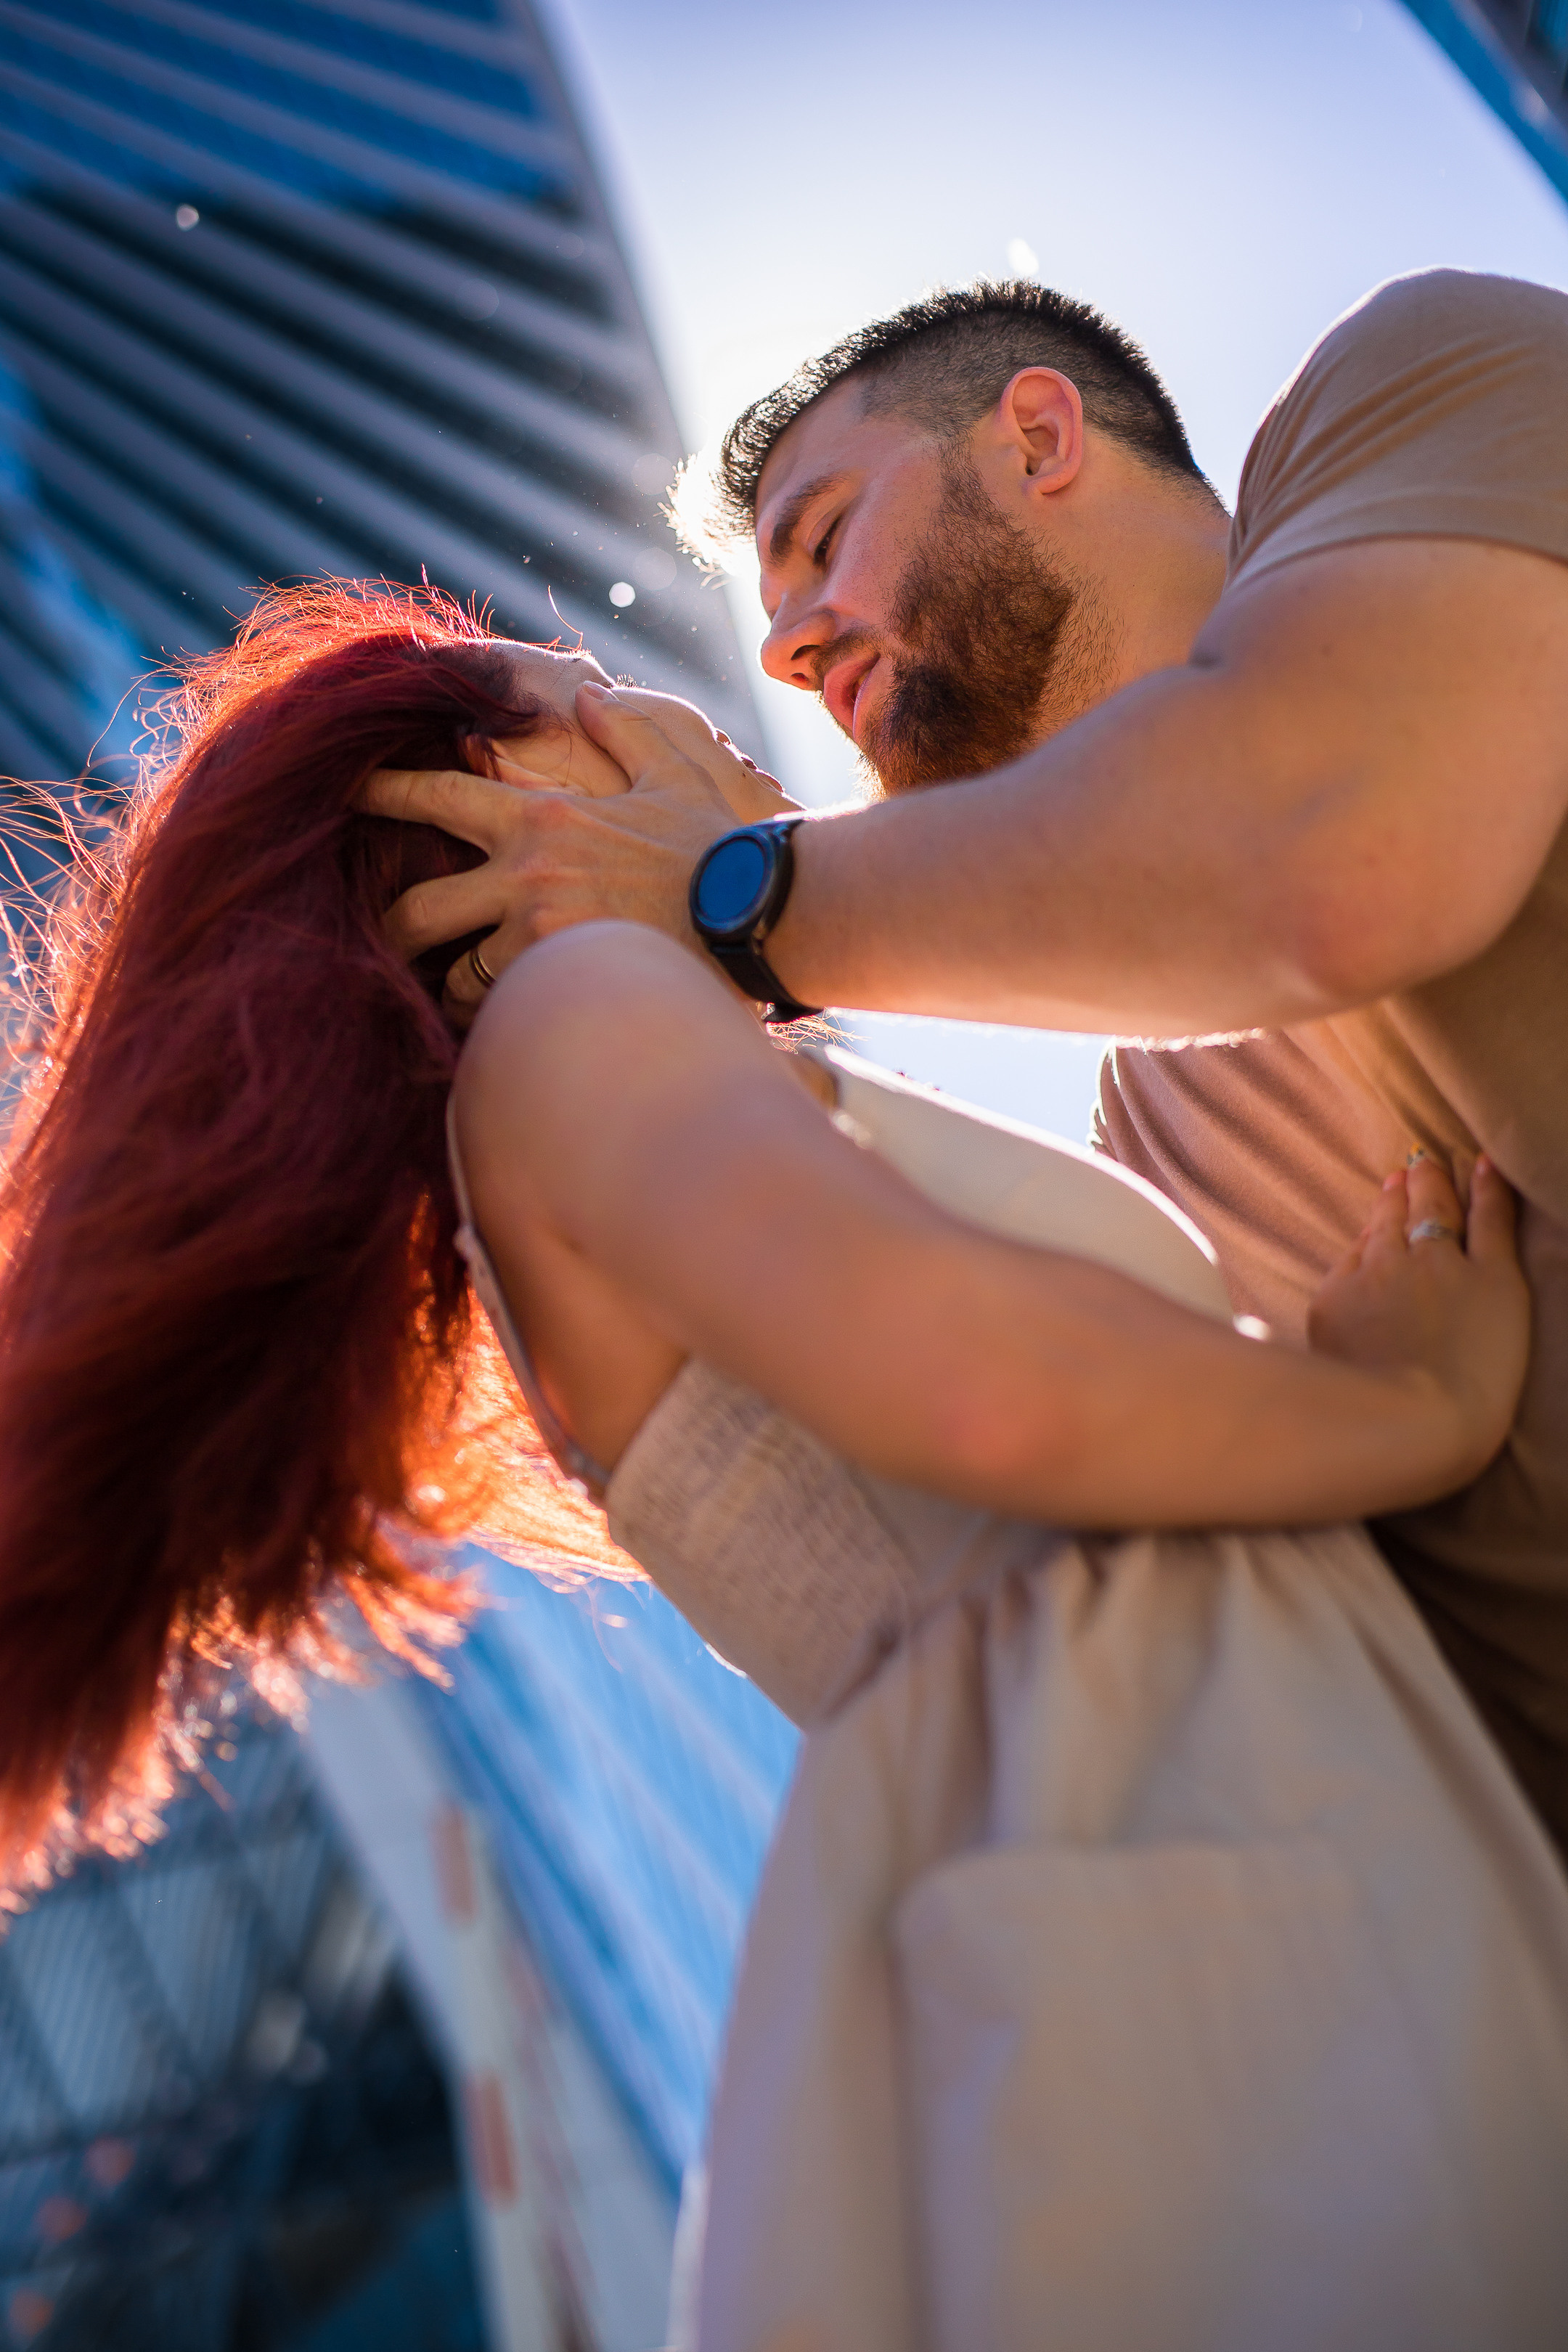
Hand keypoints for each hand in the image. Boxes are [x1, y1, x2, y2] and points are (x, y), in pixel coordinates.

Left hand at [359, 684, 797, 1024]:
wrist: (763, 913)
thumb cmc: (723, 842)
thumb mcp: (678, 764)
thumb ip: (627, 726)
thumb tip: (588, 698)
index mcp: (542, 815)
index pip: (435, 797)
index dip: (381, 794)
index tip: (344, 795)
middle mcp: (525, 875)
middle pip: (416, 909)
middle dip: (388, 928)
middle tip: (374, 939)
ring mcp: (538, 937)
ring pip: (457, 975)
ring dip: (453, 986)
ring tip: (456, 997)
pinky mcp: (563, 986)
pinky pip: (503, 1012)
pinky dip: (498, 1020)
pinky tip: (505, 1027)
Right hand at [1307, 1151, 1528, 1485]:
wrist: (1415, 1425)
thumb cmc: (1361, 1417)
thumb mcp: (1308, 1368)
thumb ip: (1309, 1323)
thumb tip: (1303, 1293)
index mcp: (1342, 1297)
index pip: (1361, 1250)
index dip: (1375, 1224)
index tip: (1382, 1208)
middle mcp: (1387, 1270)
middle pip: (1395, 1221)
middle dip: (1401, 1192)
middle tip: (1409, 1169)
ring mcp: (1439, 1268)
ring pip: (1435, 1210)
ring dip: (1434, 1182)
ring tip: (1436, 1162)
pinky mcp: (1492, 1277)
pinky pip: (1491, 1218)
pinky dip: (1489, 1187)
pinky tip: (1485, 1164)